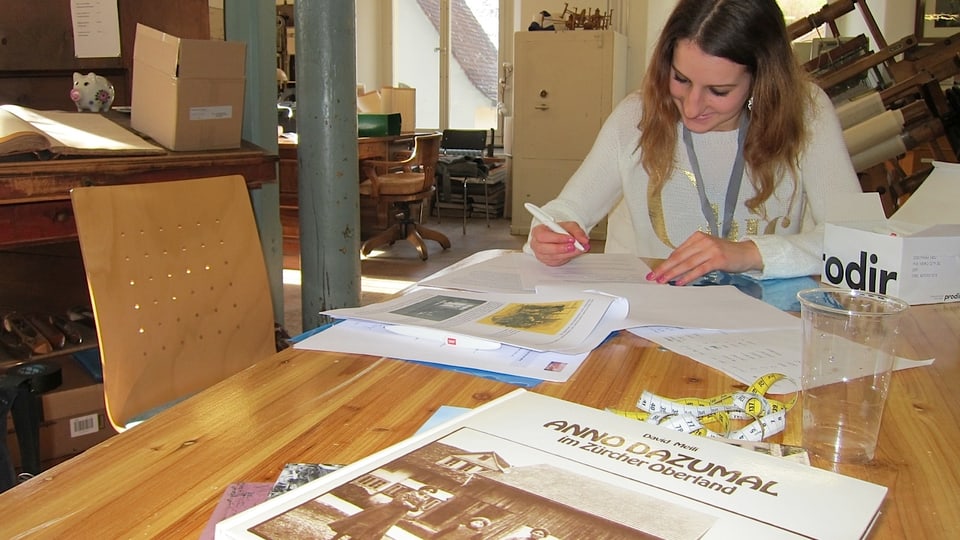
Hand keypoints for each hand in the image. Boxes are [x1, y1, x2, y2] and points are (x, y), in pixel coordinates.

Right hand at [529, 222, 589, 265]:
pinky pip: (556, 262)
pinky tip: (573, 253)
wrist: (559, 236)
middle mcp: (537, 244)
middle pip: (545, 249)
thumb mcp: (569, 225)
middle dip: (561, 248)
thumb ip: (577, 231)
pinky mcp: (547, 261)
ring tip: (577, 249)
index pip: (543, 236)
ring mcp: (541, 254)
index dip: (557, 238)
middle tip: (573, 246)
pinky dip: (566, 258)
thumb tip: (583, 239)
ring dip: (566, 254)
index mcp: (538, 231)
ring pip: (552, 257)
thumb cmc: (559, 230)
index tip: (570, 238)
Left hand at [646, 231, 760, 284]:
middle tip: (653, 277)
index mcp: (697, 237)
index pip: (677, 252)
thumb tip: (672, 268)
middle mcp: (703, 241)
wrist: (746, 253)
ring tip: (663, 281)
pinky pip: (699, 269)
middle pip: (679, 257)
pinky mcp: (718, 259)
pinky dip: (688, 277)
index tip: (654, 272)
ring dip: (673, 273)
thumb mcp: (706, 250)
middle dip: (664, 268)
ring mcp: (711, 249)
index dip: (664, 262)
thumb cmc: (724, 254)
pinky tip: (679, 282)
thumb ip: (691, 256)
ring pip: (687, 263)